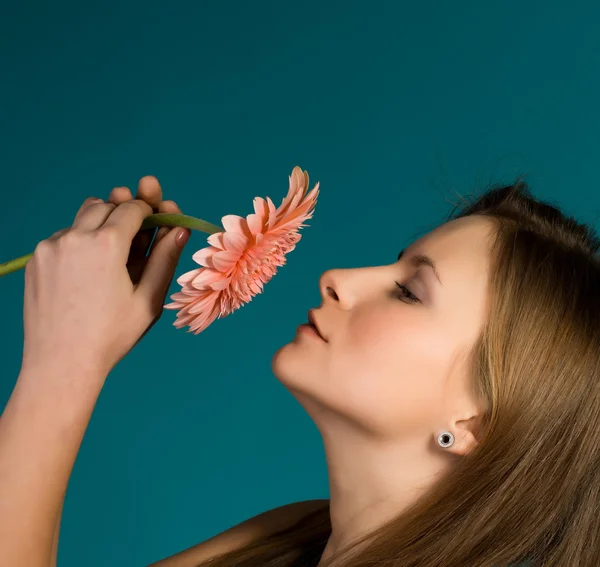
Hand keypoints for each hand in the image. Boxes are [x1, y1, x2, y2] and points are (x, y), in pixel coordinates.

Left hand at [20, 176, 189, 384]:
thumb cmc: (111, 336)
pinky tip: (87, 271)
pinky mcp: (36, 259)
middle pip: (106, 205)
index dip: (149, 211)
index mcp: (106, 244)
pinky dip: (80, 241)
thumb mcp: (148, 299)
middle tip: (139, 235)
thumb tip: (180, 229)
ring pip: (82, 216)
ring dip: (101, 223)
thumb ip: (165, 259)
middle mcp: (75, 236)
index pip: (132, 207)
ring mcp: (50, 246)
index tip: (158, 221)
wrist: (61, 363)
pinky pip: (63, 236)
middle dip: (125, 213)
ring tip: (113, 253)